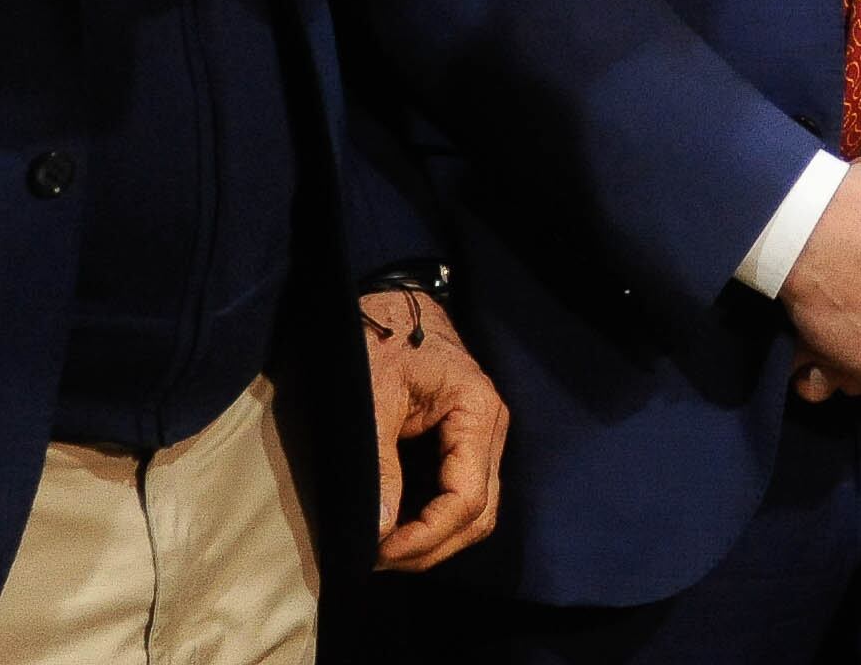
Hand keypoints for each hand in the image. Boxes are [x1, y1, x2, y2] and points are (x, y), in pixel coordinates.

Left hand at [362, 288, 508, 570]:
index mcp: (477, 411)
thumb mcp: (372, 394)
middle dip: (431, 547)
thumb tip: (381, 530)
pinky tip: (396, 528)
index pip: (467, 498)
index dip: (425, 536)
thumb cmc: (379, 336)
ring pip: (473, 511)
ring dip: (433, 540)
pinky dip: (431, 521)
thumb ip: (380, 462)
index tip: (379, 552)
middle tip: (377, 560)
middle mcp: (488, 428)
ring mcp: (477, 437)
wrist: (385, 300)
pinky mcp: (459, 441)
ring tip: (384, 550)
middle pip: (479, 514)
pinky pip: (458, 494)